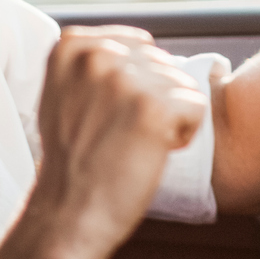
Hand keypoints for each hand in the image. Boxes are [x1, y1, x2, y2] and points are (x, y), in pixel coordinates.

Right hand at [26, 26, 207, 258]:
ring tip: (133, 144)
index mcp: (72, 46)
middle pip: (163, 64)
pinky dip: (183, 134)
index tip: (107, 115)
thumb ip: (94, 62)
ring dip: (169, 118)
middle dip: (153, 100)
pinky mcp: (153, 107)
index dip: (136, 84)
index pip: (139, 45)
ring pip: (182, 85)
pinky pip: (196, 106)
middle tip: (120, 135)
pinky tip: (152, 152)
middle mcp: (97, 55)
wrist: (69, 214)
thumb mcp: (63, 94)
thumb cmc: (73, 162)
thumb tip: (141, 44)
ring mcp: (125, 80)